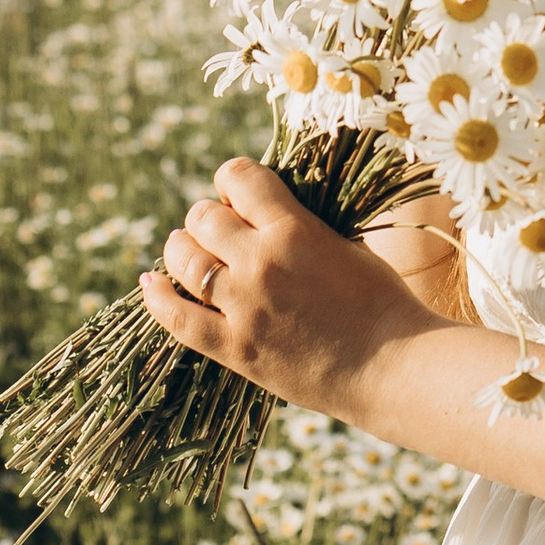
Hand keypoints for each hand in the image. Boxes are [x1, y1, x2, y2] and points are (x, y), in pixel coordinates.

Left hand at [141, 159, 437, 416]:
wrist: (393, 367)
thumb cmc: (383, 303)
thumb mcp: (347, 243)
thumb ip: (302, 223)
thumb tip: (265, 207)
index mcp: (293, 229)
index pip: (237, 177)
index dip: (234, 181)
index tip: (239, 194)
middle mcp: (259, 262)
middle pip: (202, 217)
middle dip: (209, 217)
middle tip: (221, 231)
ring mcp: (242, 307)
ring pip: (182, 259)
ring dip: (181, 249)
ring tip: (189, 253)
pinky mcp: (234, 348)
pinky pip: (176, 317)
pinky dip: (158, 296)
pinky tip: (152, 284)